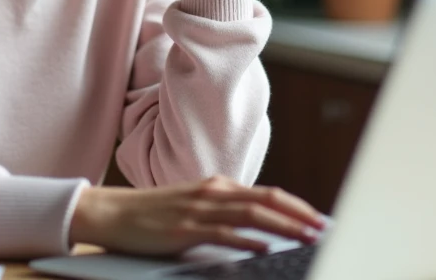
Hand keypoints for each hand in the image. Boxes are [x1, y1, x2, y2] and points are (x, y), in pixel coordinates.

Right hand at [68, 175, 327, 255]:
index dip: (297, 207)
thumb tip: (261, 231)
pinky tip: (263, 248)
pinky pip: (221, 233)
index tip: (320, 219)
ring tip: (306, 237)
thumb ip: (225, 214)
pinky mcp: (183, 229)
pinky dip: (246, 240)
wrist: (111, 213)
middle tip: (324, 228)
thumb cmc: (153, 214)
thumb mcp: (194, 208)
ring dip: (283, 226)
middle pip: (266, 200)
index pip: (268, 194)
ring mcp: (198, 210)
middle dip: (299, 215)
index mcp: (217, 187)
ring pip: (251, 214)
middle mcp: (212, 193)